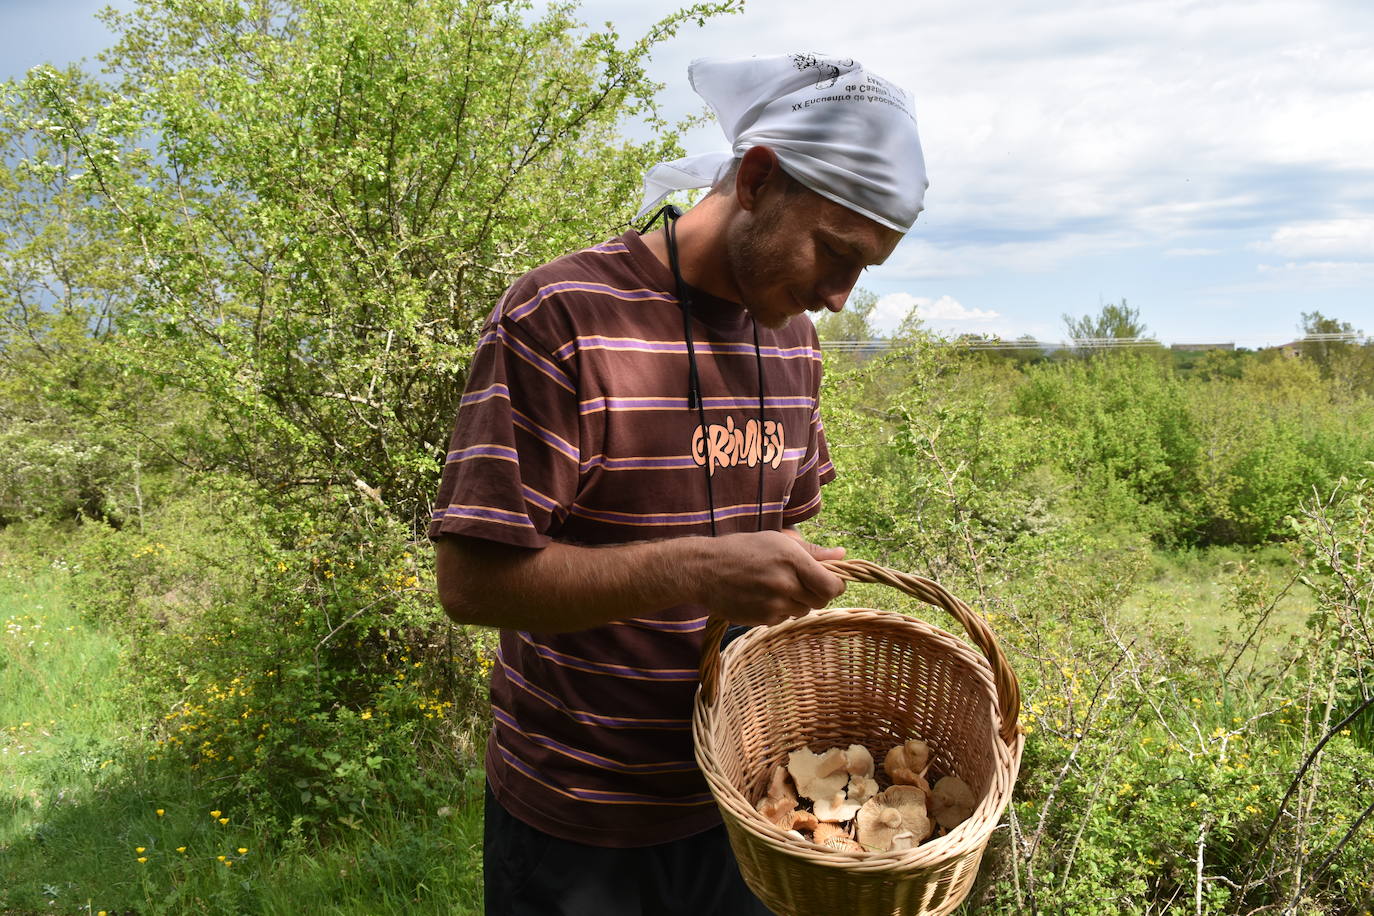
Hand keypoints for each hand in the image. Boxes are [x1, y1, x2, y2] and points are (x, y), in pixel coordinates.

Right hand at [690, 530, 846, 626]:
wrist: (705, 570)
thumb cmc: (743, 549)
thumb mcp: (778, 541)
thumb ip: (813, 551)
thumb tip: (842, 555)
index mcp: (793, 560)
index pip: (832, 585)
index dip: (836, 585)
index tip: (831, 581)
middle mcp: (786, 584)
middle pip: (821, 601)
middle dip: (817, 593)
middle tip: (803, 583)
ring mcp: (774, 604)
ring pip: (803, 611)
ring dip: (798, 602)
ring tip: (778, 587)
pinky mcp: (763, 619)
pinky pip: (784, 618)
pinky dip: (780, 610)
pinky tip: (764, 597)